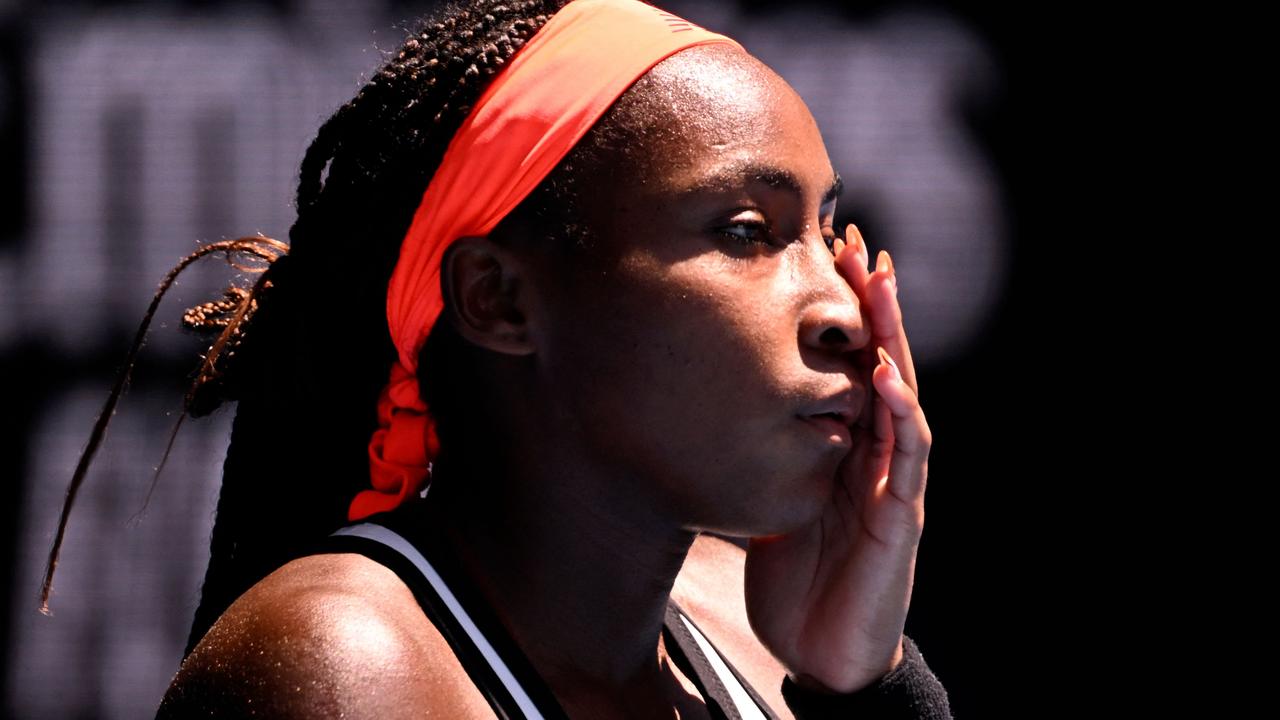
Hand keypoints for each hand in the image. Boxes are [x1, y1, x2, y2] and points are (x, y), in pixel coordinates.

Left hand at [744, 223, 931, 692]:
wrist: (822, 652)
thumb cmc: (797, 578)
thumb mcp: (769, 499)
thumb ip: (761, 454)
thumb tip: (711, 411)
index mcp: (845, 447)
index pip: (848, 366)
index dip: (843, 314)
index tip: (826, 255)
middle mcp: (875, 455)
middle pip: (880, 364)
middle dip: (873, 305)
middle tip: (860, 244)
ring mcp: (892, 484)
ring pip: (900, 397)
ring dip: (892, 341)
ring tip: (881, 287)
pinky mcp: (899, 520)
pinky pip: (904, 462)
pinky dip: (900, 419)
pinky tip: (888, 381)